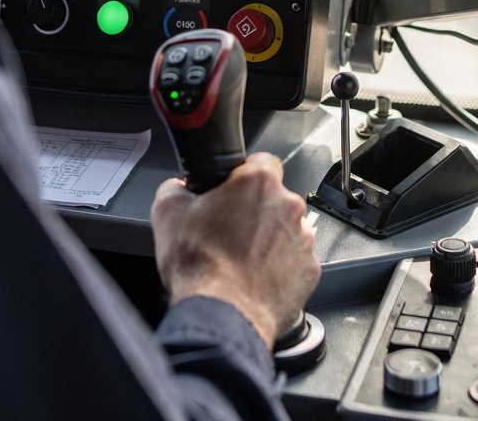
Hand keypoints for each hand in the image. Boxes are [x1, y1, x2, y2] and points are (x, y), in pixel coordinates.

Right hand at [150, 152, 320, 347]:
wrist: (222, 318)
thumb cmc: (200, 267)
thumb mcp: (167, 212)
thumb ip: (175, 187)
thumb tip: (179, 187)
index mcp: (259, 182)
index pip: (261, 161)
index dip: (244, 174)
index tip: (234, 190)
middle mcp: (288, 206)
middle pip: (274, 198)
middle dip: (254, 210)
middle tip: (229, 230)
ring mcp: (303, 240)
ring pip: (285, 230)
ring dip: (268, 239)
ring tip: (240, 259)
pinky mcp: (310, 271)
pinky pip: (294, 261)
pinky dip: (279, 268)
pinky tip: (254, 278)